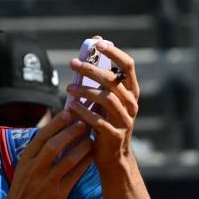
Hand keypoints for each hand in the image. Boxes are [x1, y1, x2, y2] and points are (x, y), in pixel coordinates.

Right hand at [0, 112, 92, 198]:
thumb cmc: (23, 189)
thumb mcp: (24, 167)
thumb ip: (38, 152)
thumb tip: (56, 132)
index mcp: (26, 159)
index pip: (41, 136)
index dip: (56, 123)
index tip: (68, 112)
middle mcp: (35, 169)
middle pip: (53, 145)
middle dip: (70, 131)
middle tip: (84, 121)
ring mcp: (46, 182)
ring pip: (67, 159)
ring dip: (81, 147)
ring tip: (91, 138)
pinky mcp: (58, 195)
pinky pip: (74, 176)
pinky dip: (84, 164)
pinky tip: (91, 157)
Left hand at [65, 37, 139, 170]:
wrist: (111, 156)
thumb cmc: (105, 121)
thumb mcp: (105, 99)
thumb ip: (101, 79)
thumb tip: (90, 48)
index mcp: (130, 92)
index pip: (128, 66)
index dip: (115, 52)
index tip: (98, 43)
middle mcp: (131, 104)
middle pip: (113, 80)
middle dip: (91, 69)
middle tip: (72, 63)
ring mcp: (125, 120)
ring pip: (107, 98)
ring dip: (85, 91)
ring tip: (68, 88)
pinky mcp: (115, 135)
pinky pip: (98, 121)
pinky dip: (83, 112)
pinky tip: (70, 107)